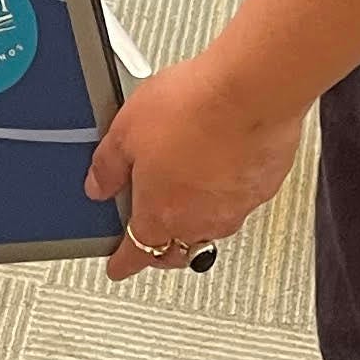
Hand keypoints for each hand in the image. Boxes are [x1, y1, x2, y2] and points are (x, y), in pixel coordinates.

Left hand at [84, 50, 301, 279]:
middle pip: (176, 250)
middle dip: (160, 250)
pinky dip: (226, 191)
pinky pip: (240, 201)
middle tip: (149, 239)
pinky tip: (222, 163)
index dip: (122, 263)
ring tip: (185, 189)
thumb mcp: (126, 130)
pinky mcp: (263, 188)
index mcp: (160, 214)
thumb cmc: (193, 108)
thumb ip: (108, 166)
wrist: (252, 91)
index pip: (136, 254)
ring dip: (195, 217)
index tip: (118, 268)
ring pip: (210, 226)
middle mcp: (201, 221)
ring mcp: (237, 207)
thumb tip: (97, 186)